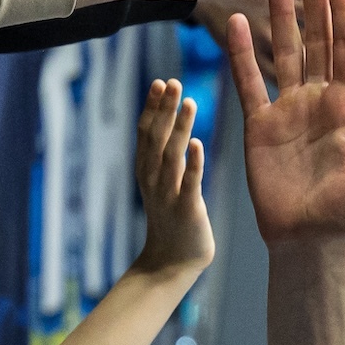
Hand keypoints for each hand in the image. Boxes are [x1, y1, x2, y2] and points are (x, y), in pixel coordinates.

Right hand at [132, 80, 212, 274]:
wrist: (172, 262)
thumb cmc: (172, 219)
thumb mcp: (162, 183)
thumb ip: (164, 156)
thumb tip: (168, 124)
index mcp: (146, 170)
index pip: (146, 132)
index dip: (152, 107)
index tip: (160, 82)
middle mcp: (152, 179)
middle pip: (156, 137)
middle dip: (164, 108)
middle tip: (173, 82)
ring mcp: (168, 194)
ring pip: (171, 154)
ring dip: (179, 127)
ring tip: (189, 101)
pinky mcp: (186, 208)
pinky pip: (189, 182)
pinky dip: (193, 162)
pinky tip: (198, 143)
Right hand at [228, 0, 344, 243]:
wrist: (310, 243)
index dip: (344, 14)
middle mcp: (319, 100)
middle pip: (315, 41)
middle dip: (314, 3)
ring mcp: (288, 110)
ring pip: (283, 52)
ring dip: (279, 17)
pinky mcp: (259, 125)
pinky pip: (249, 81)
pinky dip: (241, 51)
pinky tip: (234, 21)